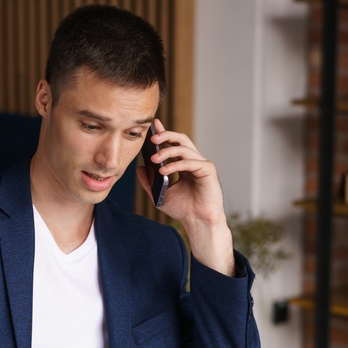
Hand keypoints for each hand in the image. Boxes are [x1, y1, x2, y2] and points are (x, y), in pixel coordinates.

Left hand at [137, 120, 234, 275]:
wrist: (198, 223)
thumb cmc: (183, 210)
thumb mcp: (160, 195)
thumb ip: (150, 182)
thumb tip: (140, 168)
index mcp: (184, 164)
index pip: (173, 143)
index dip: (164, 133)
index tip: (153, 125)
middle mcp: (194, 161)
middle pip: (181, 139)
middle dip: (166, 135)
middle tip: (152, 137)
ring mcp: (202, 165)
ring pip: (184, 149)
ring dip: (168, 151)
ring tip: (154, 159)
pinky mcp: (208, 171)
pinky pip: (190, 162)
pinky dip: (176, 165)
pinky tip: (164, 170)